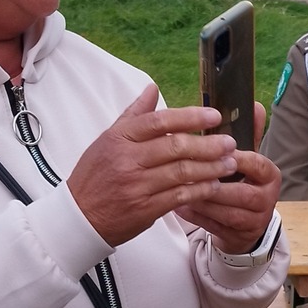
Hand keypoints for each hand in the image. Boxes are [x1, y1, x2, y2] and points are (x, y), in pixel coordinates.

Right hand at [67, 86, 235, 246]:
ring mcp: (136, 186)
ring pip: (181, 172)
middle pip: (175, 147)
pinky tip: (214, 185)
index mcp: (119, 139)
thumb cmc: (94, 176)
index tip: (213, 116)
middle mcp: (127, 160)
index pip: (159, 122)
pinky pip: (179, 197)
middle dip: (207, 144)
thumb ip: (133, 115)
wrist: (78, 217)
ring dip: (210, 168)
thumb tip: (152, 89)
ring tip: (229, 163)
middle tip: (229, 143)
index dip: (190, 117)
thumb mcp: (107, 140)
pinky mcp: (144, 209)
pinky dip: (199, 190)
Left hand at [176, 104, 282, 253]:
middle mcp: (268, 199)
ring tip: (177, 188)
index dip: (233, 157)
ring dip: (200, 200)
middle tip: (186, 171)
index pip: (255, 163)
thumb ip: (247, 131)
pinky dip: (195, 216)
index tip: (212, 150)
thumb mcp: (246, 157)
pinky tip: (177, 205)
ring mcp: (254, 221)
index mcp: (270, 175)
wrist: (244, 223)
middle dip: (213, 183)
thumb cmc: (240, 181)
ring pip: (225, 211)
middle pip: (240, 192)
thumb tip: (252, 102)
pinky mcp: (238, 237)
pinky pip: (213, 226)